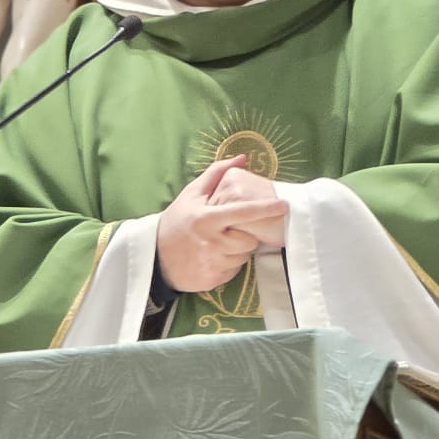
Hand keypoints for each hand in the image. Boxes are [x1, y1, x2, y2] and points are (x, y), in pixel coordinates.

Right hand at [157, 156, 288, 292]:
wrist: (155, 257)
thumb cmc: (177, 221)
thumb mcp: (191, 194)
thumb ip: (216, 174)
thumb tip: (242, 158)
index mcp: (207, 218)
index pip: (243, 212)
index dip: (266, 209)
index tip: (283, 205)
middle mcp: (212, 242)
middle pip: (248, 239)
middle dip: (246, 234)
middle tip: (232, 230)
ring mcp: (213, 263)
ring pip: (243, 256)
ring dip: (238, 249)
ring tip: (221, 242)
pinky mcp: (213, 279)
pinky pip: (234, 270)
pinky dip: (230, 263)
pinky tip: (215, 256)